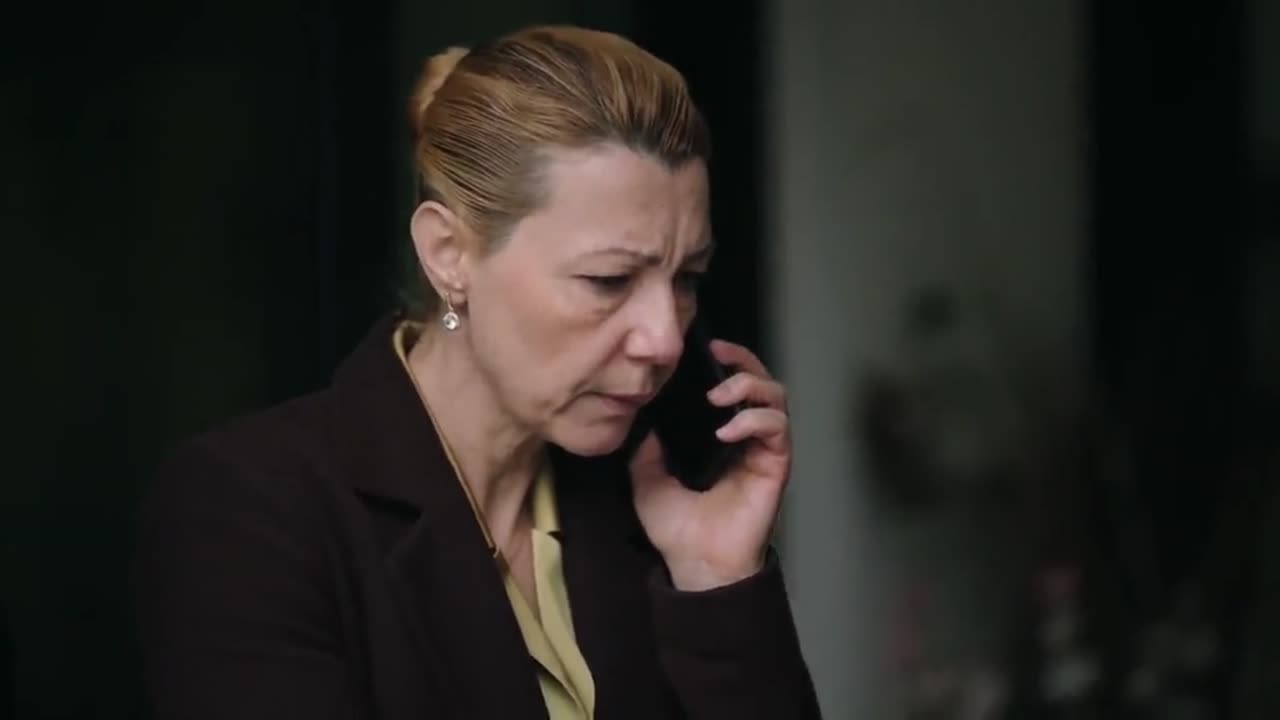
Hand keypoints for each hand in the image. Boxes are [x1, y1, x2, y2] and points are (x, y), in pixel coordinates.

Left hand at [629, 339, 790, 591]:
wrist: (695, 564)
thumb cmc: (676, 528)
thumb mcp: (646, 478)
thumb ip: (647, 447)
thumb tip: (643, 415)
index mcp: (721, 437)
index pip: (735, 387)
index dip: (728, 361)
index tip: (707, 346)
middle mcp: (747, 439)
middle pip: (762, 383)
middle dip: (744, 363)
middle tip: (719, 356)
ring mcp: (764, 452)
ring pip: (776, 399)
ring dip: (750, 388)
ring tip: (719, 397)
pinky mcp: (776, 467)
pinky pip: (778, 430)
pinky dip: (754, 421)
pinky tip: (727, 431)